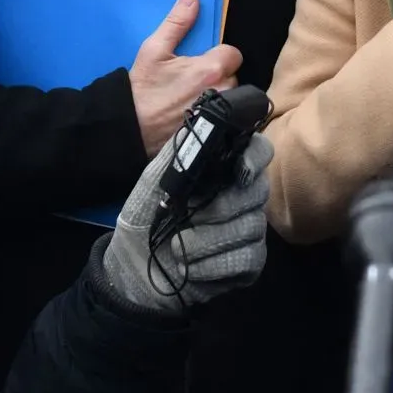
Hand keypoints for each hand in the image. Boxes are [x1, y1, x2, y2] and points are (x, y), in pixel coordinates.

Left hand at [100, 131, 272, 315]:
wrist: (132, 270)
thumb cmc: (144, 219)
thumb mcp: (154, 180)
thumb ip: (180, 151)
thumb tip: (204, 122)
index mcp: (223, 172)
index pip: (258, 152)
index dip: (255, 157)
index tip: (240, 170)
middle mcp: (243, 198)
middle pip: (259, 190)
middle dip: (222, 207)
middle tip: (189, 216)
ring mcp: (249, 232)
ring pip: (252, 226)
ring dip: (209, 240)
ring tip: (179, 249)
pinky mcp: (249, 265)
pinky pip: (249, 258)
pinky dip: (216, 264)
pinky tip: (193, 268)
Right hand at [129, 0, 241, 154]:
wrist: (131, 128)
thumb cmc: (142, 89)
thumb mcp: (154, 50)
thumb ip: (177, 23)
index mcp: (211, 69)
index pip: (233, 54)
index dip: (219, 55)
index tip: (203, 60)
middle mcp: (223, 90)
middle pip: (233, 75)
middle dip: (218, 74)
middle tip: (194, 79)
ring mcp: (222, 113)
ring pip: (231, 95)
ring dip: (219, 93)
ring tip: (195, 96)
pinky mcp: (218, 131)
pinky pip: (227, 114)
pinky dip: (217, 112)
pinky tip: (199, 112)